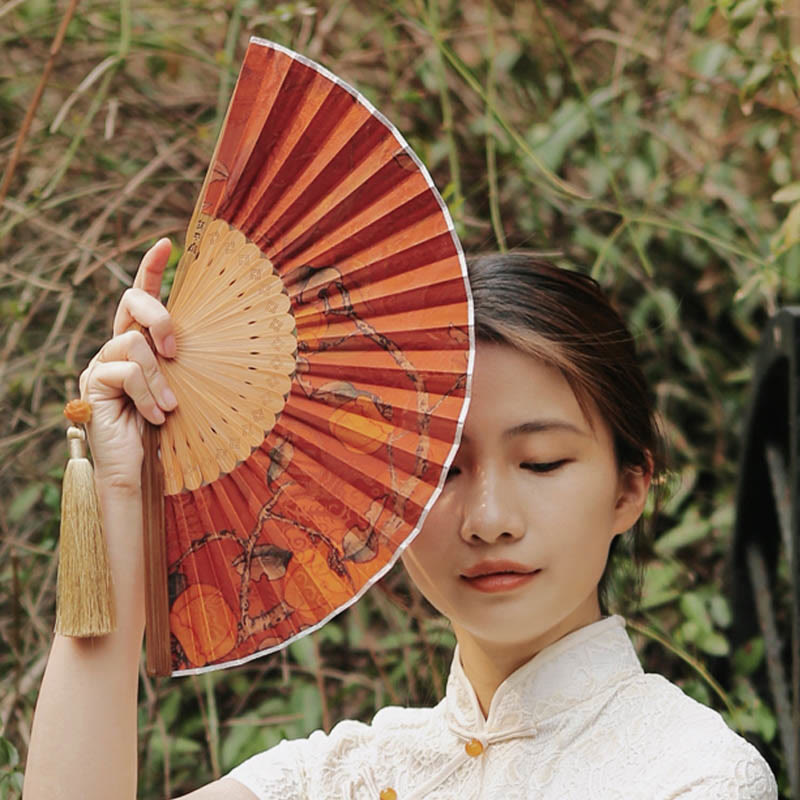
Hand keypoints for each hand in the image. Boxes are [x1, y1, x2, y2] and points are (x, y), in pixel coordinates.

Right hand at [79, 238, 178, 492]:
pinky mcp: (93, 383)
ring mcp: (102, 363)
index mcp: (140, 343)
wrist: (139, 467)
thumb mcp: (182, 386)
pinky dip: (147, 395)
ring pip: (134, 344)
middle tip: (176, 349)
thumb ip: (182, 361)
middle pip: (132, 303)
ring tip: (169, 406)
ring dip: (160, 378)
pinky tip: (155, 416)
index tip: (166, 243)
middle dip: (160, 317)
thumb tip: (205, 341)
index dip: (151, 268)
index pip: (140, 296)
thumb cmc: (167, 428)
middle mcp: (117, 346)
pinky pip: (126, 373)